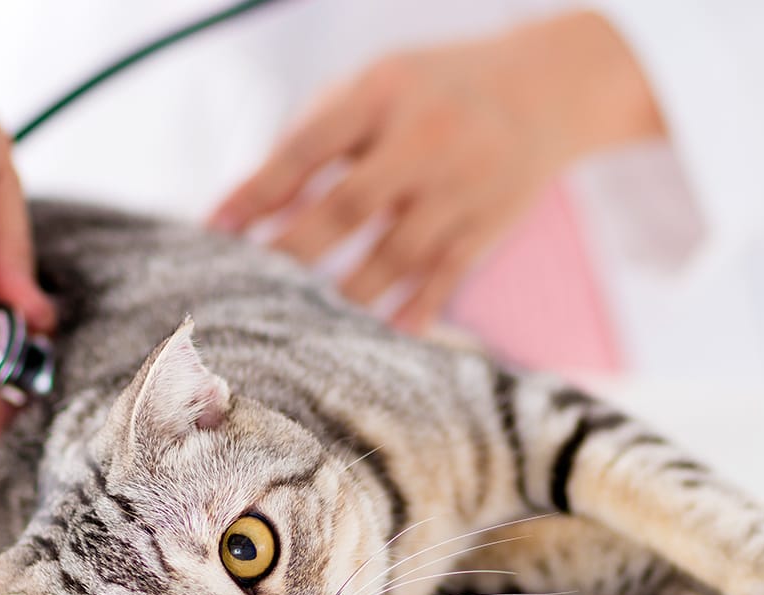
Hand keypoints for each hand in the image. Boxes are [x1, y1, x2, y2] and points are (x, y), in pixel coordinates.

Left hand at [210, 11, 663, 331]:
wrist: (547, 89)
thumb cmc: (434, 90)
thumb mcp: (378, 85)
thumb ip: (319, 133)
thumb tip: (255, 204)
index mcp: (384, 92)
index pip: (309, 147)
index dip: (258, 191)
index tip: (216, 231)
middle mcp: (425, 138)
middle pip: (348, 207)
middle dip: (292, 252)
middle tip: (247, 289)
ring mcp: (461, 186)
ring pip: (394, 256)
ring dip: (343, 293)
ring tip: (300, 323)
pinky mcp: (488, 225)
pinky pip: (443, 280)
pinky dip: (410, 313)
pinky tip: (375, 339)